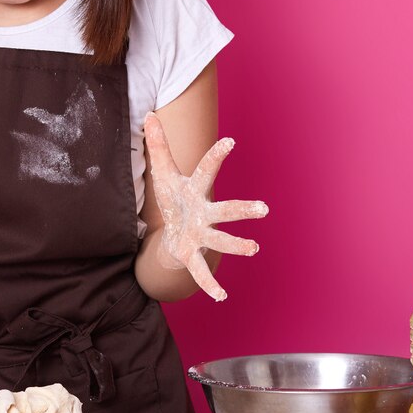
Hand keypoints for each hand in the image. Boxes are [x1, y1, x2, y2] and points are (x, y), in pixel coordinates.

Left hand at [144, 113, 268, 301]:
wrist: (174, 231)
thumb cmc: (173, 198)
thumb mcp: (162, 172)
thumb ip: (158, 145)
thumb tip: (149, 115)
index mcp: (195, 191)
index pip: (206, 171)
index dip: (216, 156)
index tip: (229, 142)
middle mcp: (204, 213)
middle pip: (225, 210)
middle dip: (243, 209)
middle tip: (264, 208)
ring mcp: (201, 235)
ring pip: (220, 240)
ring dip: (236, 245)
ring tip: (253, 248)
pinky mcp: (192, 254)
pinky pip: (201, 270)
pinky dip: (210, 284)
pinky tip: (221, 297)